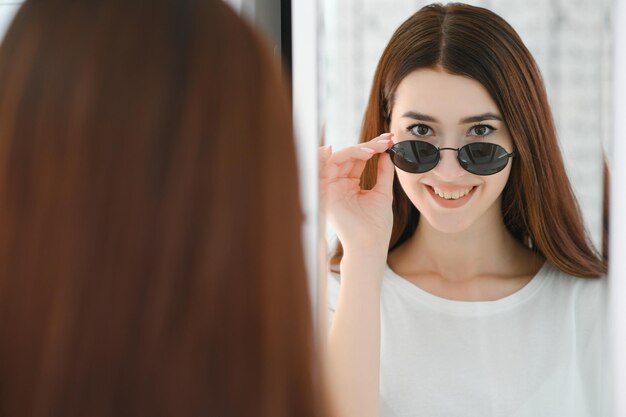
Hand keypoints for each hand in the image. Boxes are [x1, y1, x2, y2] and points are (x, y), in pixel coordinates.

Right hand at [320, 133, 394, 252]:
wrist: (370, 244)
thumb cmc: (376, 225)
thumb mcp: (383, 192)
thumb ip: (383, 172)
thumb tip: (388, 152)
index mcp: (350, 185)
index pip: (359, 159)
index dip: (374, 147)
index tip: (390, 140)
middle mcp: (338, 184)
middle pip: (349, 155)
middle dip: (369, 145)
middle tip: (387, 140)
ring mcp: (331, 187)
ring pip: (339, 157)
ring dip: (358, 149)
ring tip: (376, 148)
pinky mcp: (325, 191)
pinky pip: (327, 166)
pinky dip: (341, 154)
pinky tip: (361, 151)